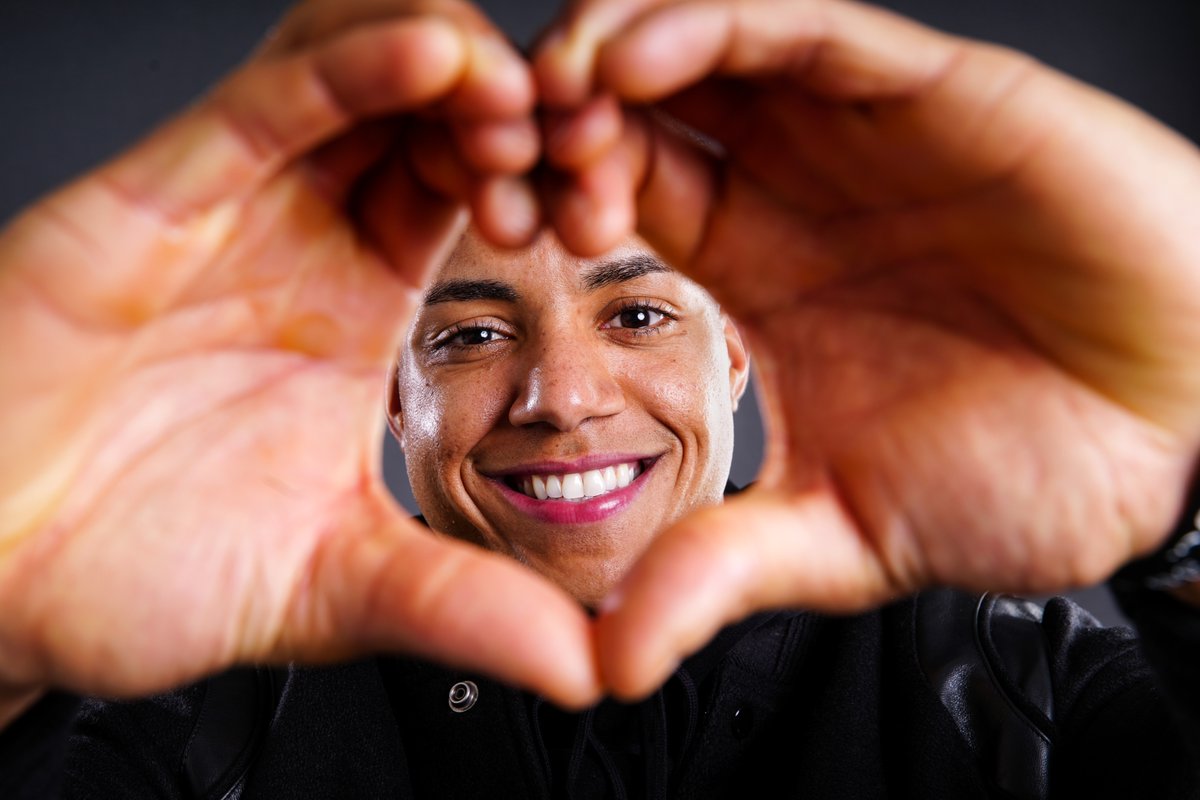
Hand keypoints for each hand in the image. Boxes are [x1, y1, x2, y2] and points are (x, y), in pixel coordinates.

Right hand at [0, 0, 599, 719]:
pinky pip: (269, 102)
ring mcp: (234, 206)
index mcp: (356, 306)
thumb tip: (587, 664)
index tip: (608, 219)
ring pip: (362, 70)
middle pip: (438, 112)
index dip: (555, 185)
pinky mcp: (154, 194)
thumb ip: (460, 609)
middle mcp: (303, 239)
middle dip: (530, 115)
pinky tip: (436, 59)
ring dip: (462, 72)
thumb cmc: (132, 566)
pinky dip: (353, 69)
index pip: (479, 194)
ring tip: (528, 116)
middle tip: (587, 154)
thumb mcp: (335, 586)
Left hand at [534, 0, 1199, 695]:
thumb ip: (719, 572)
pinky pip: (800, 30)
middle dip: (557, 115)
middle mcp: (795, 186)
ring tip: (554, 100)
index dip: (546, 194)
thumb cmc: (1029, 471)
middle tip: (501, 154)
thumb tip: (607, 664)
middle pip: (639, 105)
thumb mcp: (839, 531)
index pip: (618, 193)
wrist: (1178, 441)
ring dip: (611, 55)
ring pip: (703, 44)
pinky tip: (638, 61)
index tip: (493, 221)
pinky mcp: (928, 91)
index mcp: (757, 267)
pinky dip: (711, 28)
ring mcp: (854, 131)